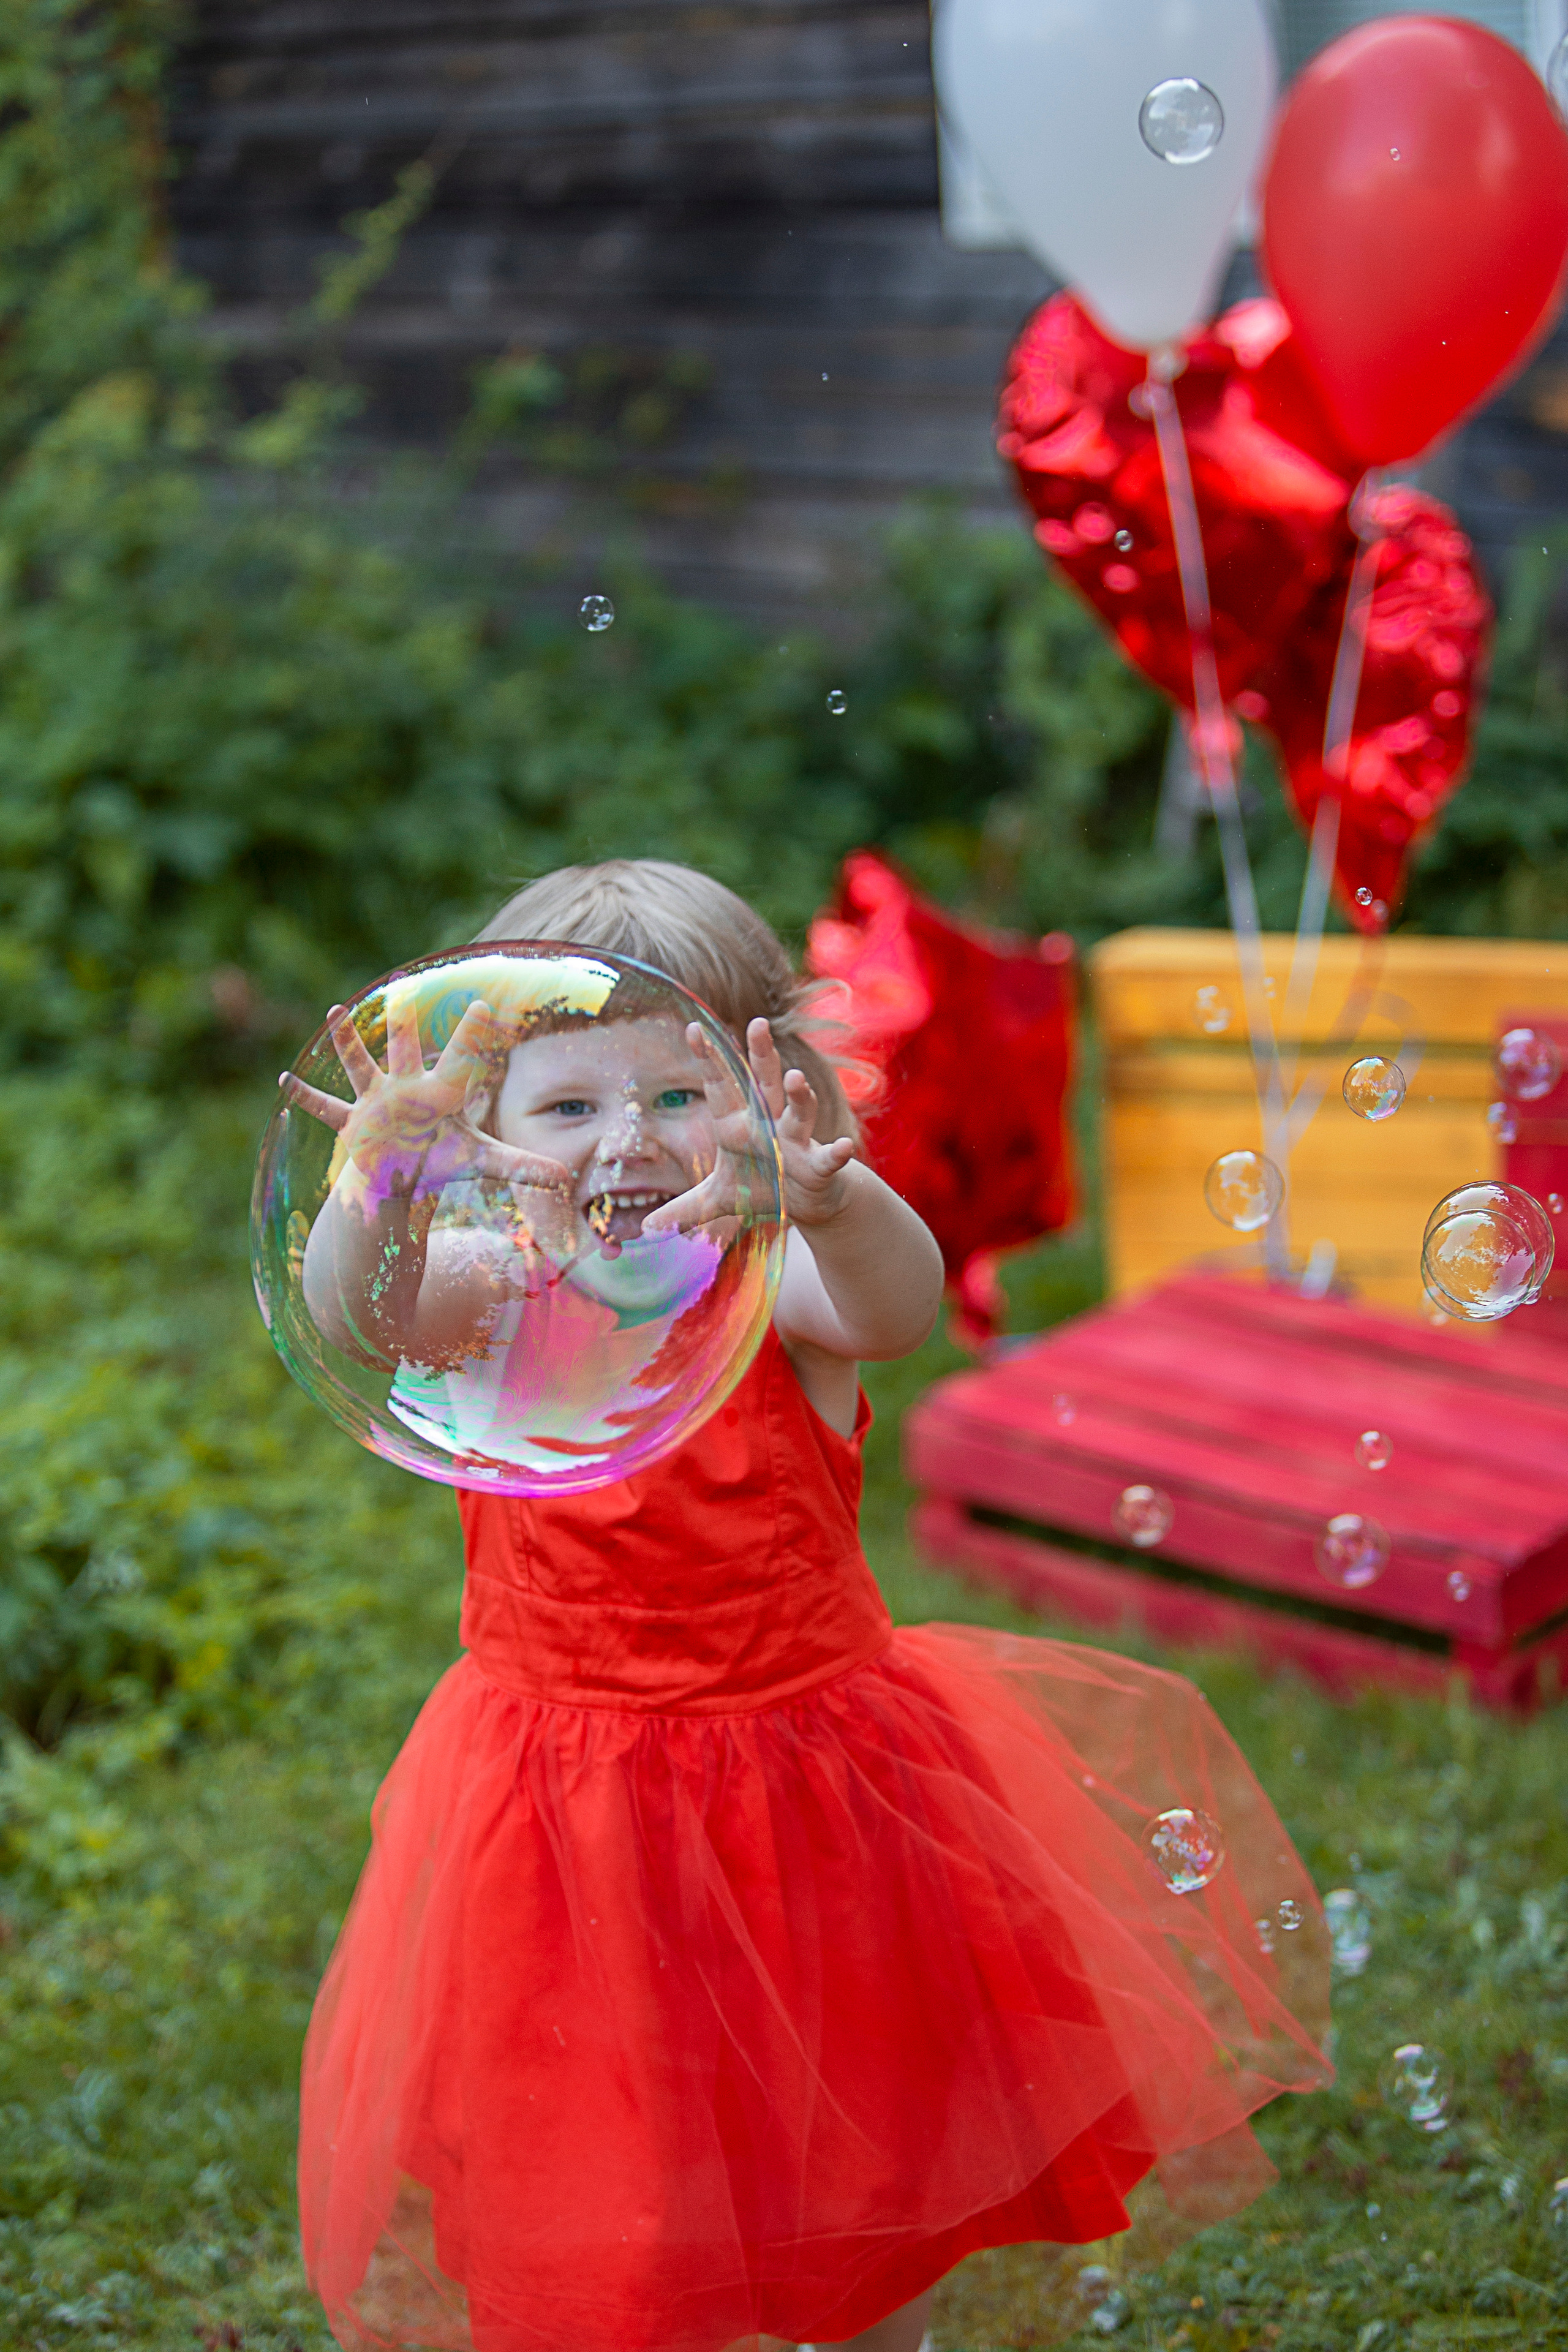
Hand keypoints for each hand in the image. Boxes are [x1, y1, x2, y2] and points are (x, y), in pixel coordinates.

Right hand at [280, 997, 569, 1212]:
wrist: (403, 1173)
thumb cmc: (442, 1161)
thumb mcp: (483, 1163)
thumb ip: (524, 1167)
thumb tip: (568, 1177)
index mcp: (440, 1094)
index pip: (462, 1062)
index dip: (473, 1038)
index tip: (485, 1007)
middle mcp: (407, 1090)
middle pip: (407, 1053)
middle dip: (405, 1028)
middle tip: (404, 993)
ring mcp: (377, 1103)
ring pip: (361, 1067)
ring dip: (348, 1042)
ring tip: (335, 1010)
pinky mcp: (354, 1123)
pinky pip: (327, 1108)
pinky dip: (307, 1098)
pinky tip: (286, 1081)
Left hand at [642, 1018, 854, 1243]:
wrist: (807, 1204)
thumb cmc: (763, 1187)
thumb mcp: (719, 1200)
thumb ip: (686, 1209)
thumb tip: (647, 1228)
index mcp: (739, 1125)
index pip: (722, 1086)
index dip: (710, 1059)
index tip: (694, 1028)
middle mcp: (769, 1124)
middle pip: (765, 1083)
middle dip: (762, 1055)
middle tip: (757, 1023)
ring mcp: (796, 1142)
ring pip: (798, 1112)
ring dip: (798, 1096)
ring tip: (796, 1077)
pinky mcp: (820, 1166)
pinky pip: (828, 1158)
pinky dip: (837, 1153)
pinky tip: (845, 1147)